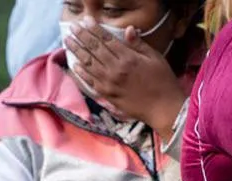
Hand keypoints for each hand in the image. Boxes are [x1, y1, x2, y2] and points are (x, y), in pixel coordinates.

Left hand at [66, 18, 187, 139]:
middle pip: (94, 49)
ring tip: (68, 41)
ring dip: (77, 51)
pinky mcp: (107, 95)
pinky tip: (74, 64)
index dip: (94, 29)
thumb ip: (139, 44)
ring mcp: (109, 83)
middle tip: (72, 27)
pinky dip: (81, 72)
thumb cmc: (163, 82)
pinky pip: (90, 81)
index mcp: (128, 58)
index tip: (86, 21)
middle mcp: (116, 69)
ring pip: (88, 64)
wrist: (163, 109)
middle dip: (82, 36)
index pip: (106, 40)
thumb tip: (128, 29)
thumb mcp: (155, 58)